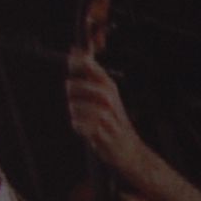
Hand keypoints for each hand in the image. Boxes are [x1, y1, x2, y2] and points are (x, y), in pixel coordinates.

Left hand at [66, 47, 150, 183]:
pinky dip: (78, 127)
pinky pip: (78, 125)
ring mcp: (107, 116)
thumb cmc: (112, 119)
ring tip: (84, 119)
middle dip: (71, 94)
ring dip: (74, 114)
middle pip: (75, 86)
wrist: (129, 149)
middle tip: (78, 101)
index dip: (76, 60)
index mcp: (108, 87)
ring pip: (74, 107)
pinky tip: (86, 129)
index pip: (89, 66)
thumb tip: (74, 50)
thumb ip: (89, 73)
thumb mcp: (105, 94)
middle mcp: (109, 98)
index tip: (71, 57)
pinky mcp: (102, 133)